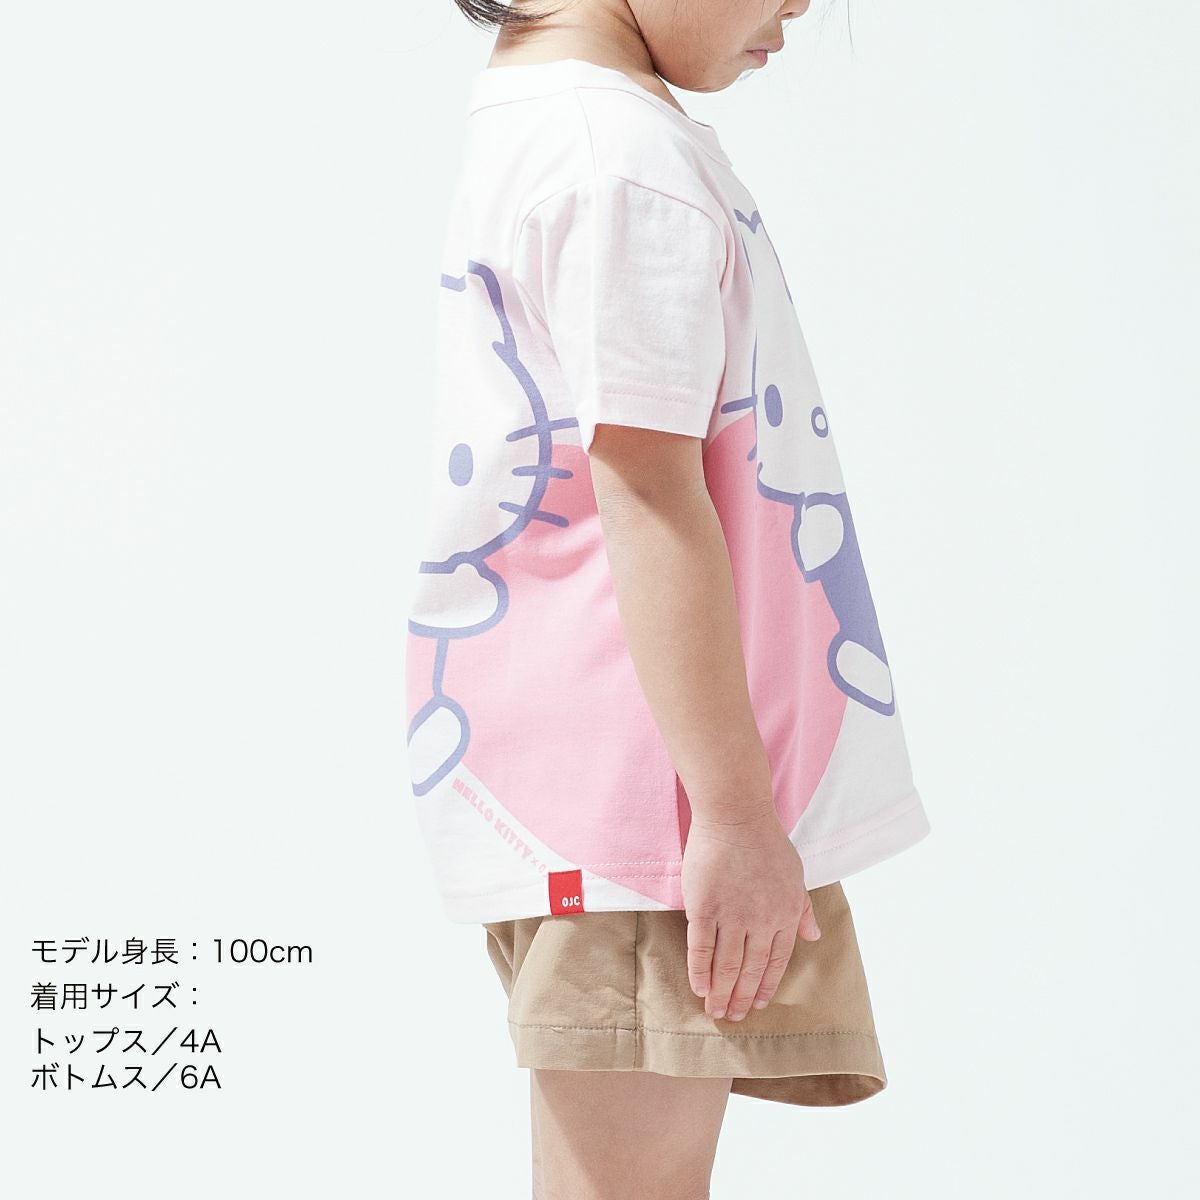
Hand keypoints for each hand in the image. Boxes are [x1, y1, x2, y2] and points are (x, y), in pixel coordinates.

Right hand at [680, 808, 820, 1020]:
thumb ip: (802, 908)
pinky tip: (699, 987)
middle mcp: (761, 922)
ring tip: (715, 1011)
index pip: (776, 962)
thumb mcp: (796, 875)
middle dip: (741, 998)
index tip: (757, 1004)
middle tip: (732, 1017)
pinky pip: (701, 948)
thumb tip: (814, 935)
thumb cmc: (767, 841)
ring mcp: (732, 916)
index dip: (765, 986)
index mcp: (785, 915)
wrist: (736, 817)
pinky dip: (700, 971)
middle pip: (750, 970)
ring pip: (727, 966)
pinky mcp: (704, 908)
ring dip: (721, 993)